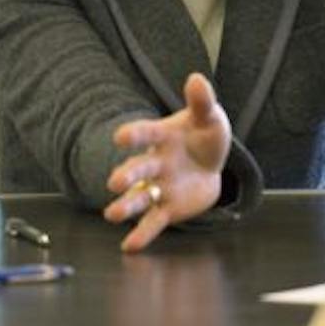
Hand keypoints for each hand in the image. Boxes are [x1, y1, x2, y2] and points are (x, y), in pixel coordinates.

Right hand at [106, 73, 231, 251]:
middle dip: (127, 175)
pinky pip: (153, 222)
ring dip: (126, 206)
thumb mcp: (209, 119)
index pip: (145, 134)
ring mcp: (158, 187)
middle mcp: (154, 163)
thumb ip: (202, 103)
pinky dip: (142, 234)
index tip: (121, 137)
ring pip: (140, 197)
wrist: (211, 165)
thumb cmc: (205, 137)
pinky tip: (130, 246)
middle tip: (116, 183)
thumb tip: (197, 79)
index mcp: (162, 137)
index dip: (134, 135)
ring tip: (113, 215)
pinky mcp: (166, 208)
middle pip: (138, 169)